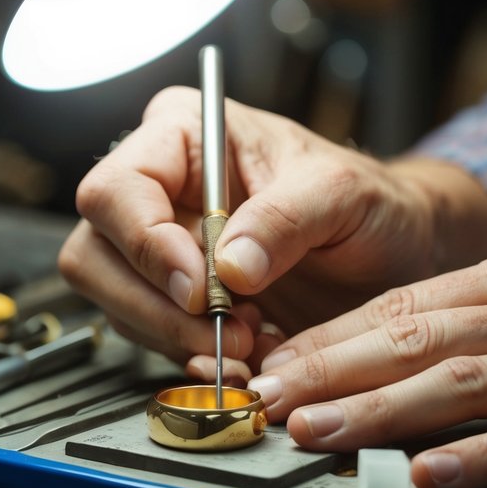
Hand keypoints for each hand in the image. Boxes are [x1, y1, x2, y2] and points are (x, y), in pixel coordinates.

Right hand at [59, 87, 486, 367]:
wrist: (392, 251)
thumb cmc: (368, 202)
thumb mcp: (343, 194)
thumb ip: (287, 218)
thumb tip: (229, 267)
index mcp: (180, 133)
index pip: (116, 190)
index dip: (147, 247)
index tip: (201, 292)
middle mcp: (154, 186)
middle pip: (95, 253)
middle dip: (156, 308)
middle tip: (228, 335)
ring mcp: (156, 244)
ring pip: (112, 301)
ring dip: (176, 338)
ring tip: (251, 343)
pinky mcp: (169, 296)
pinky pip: (148, 335)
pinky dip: (192, 354)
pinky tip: (247, 353)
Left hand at [246, 243, 486, 487]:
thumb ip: (480, 306)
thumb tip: (395, 336)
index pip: (403, 303)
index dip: (333, 337)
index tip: (281, 363)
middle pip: (413, 339)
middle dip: (330, 370)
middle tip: (268, 399)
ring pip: (457, 384)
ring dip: (378, 410)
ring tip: (317, 434)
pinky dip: (476, 456)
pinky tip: (427, 474)